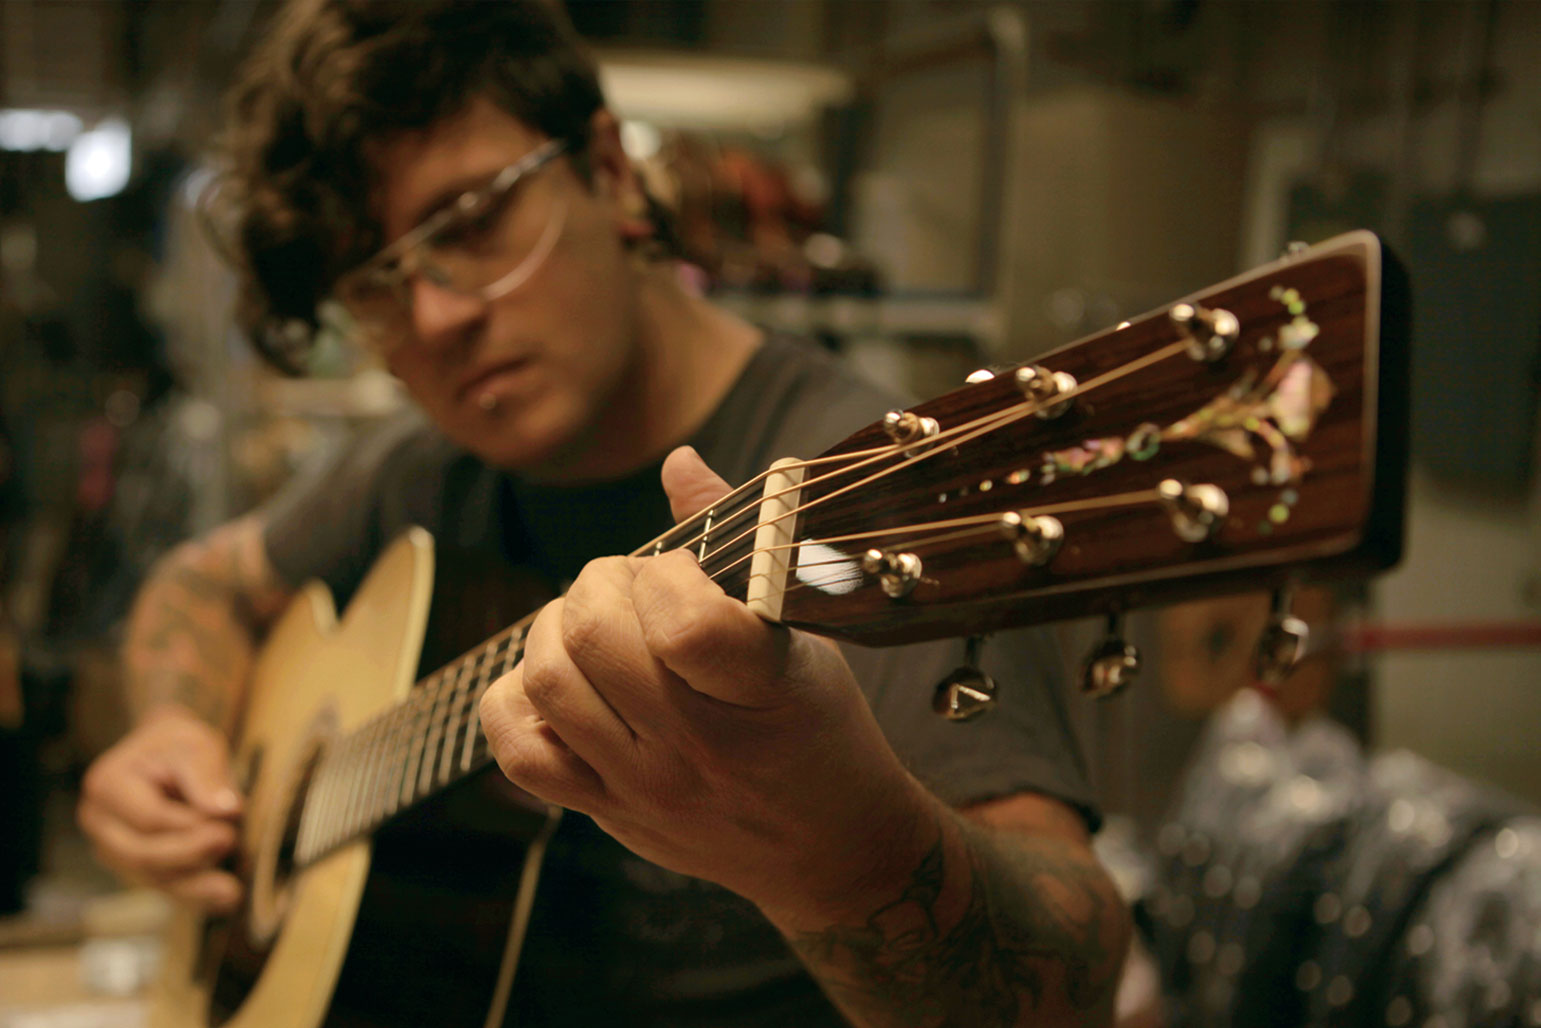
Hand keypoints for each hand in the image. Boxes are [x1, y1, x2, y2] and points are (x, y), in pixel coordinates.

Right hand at [78, 704, 243, 911]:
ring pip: (153, 878)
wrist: (167, 754)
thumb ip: (207, 775)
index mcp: (107, 786)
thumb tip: (226, 810)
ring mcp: (113, 850)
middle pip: (143, 854)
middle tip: (231, 842)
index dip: (189, 825)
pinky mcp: (134, 867)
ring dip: (195, 886)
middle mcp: (101, 824)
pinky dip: (195, 895)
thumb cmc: (180, 746)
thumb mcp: (196, 744)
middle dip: (190, 855)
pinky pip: (164, 886)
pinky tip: (226, 900)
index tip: (228, 820)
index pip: (149, 818)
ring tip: (232, 890)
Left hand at [480, 447, 935, 918]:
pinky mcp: (606, 809)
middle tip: (630, 584)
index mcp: (764, 692)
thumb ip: (741, 543)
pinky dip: (519, 696)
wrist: (827, 848)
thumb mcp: (807, 634)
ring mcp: (644, 783)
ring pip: (547, 680)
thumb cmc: (820, 726)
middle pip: (593, 636)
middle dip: (600, 581)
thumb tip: (678, 462)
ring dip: (556, 626)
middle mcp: (698, 745)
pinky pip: (517, 749)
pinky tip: (564, 679)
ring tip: (595, 623)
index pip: (685, 623)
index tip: (685, 570)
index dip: (668, 572)